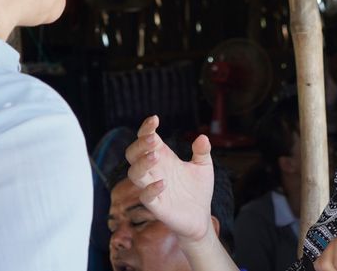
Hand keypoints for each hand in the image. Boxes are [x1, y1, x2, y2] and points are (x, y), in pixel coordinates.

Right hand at [124, 115, 214, 242]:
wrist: (201, 217)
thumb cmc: (198, 190)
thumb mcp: (204, 166)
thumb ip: (202, 151)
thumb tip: (202, 137)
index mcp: (163, 157)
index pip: (146, 139)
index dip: (146, 128)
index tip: (155, 119)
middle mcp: (154, 170)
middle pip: (133, 154)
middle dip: (139, 145)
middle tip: (152, 139)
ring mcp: (152, 187)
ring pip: (134, 173)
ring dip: (142, 163)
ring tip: (155, 156)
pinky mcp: (156, 205)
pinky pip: (145, 196)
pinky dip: (151, 189)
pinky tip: (163, 183)